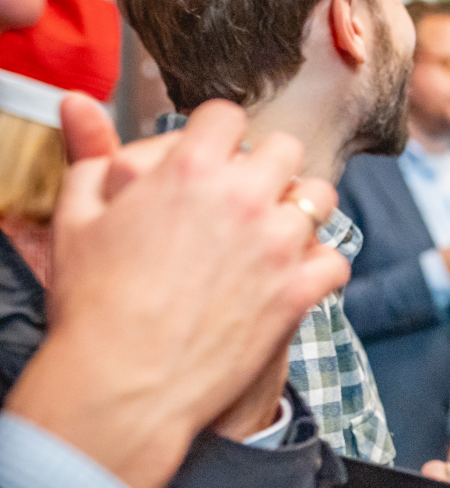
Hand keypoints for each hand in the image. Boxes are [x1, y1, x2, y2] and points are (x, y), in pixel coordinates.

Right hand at [7, 99, 347, 487]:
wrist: (123, 381)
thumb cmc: (93, 301)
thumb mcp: (77, 218)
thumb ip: (90, 156)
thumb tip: (80, 106)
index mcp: (190, 168)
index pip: (227, 115)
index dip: (218, 131)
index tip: (215, 152)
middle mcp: (244, 197)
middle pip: (286, 149)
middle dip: (268, 165)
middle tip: (251, 191)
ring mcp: (279, 244)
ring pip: (320, 199)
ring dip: (301, 210)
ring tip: (278, 231)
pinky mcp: (300, 291)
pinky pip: (335, 261)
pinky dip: (319, 268)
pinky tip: (295, 277)